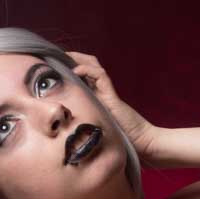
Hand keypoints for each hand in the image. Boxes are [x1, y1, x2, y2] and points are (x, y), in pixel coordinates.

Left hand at [66, 50, 161, 166]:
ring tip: (65, 56)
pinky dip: (87, 70)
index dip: (72, 66)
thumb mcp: (96, 130)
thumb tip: (63, 127)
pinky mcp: (112, 95)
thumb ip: (85, 124)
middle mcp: (102, 92)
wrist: (143, 143)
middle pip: (89, 66)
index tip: (56, 65)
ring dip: (79, 59)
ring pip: (94, 66)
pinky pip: (100, 76)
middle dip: (74, 58)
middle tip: (57, 55)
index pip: (85, 75)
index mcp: (98, 98)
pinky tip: (76, 70)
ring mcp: (107, 92)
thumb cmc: (121, 141)